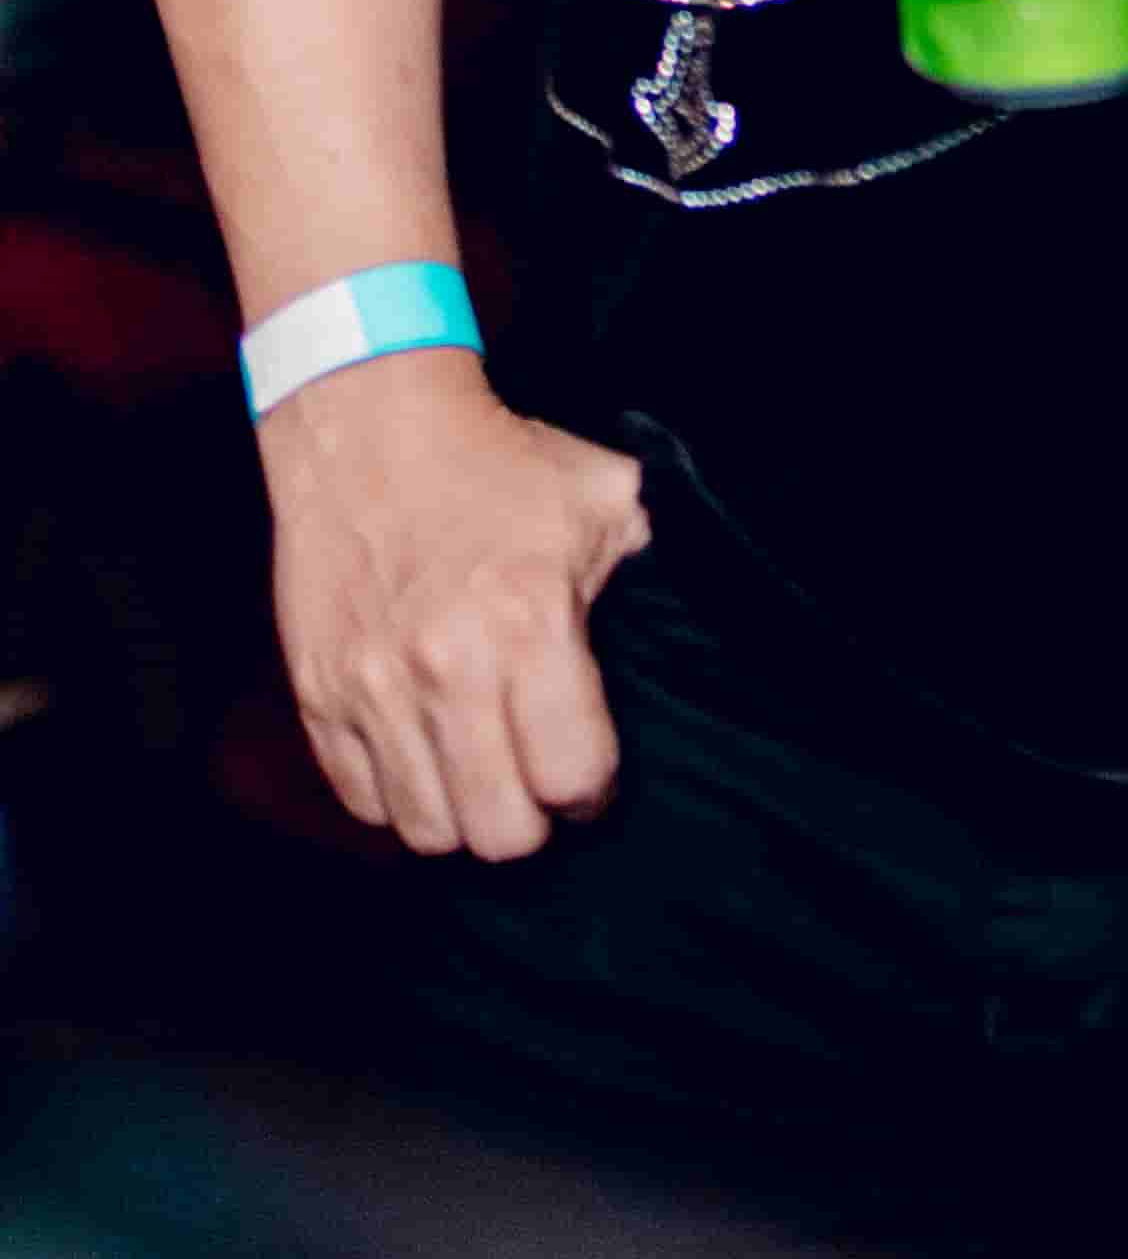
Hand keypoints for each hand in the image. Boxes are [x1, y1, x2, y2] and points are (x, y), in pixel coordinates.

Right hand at [260, 350, 646, 860]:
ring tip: (482, 776)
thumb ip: (643, 558)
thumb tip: (677, 606)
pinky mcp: (320, 696)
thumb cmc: (493, 460)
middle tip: (536, 785)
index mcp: (529, 620)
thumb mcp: (597, 493)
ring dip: (462, 815)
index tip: (591, 776)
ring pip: (427, 830)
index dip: (592, 789)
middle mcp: (448, 668)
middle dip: (531, 821)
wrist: (368, 427)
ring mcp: (374, 690)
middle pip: (499, 830)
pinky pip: (363, 800)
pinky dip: (399, 794)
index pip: (572, 774)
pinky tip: (427, 756)